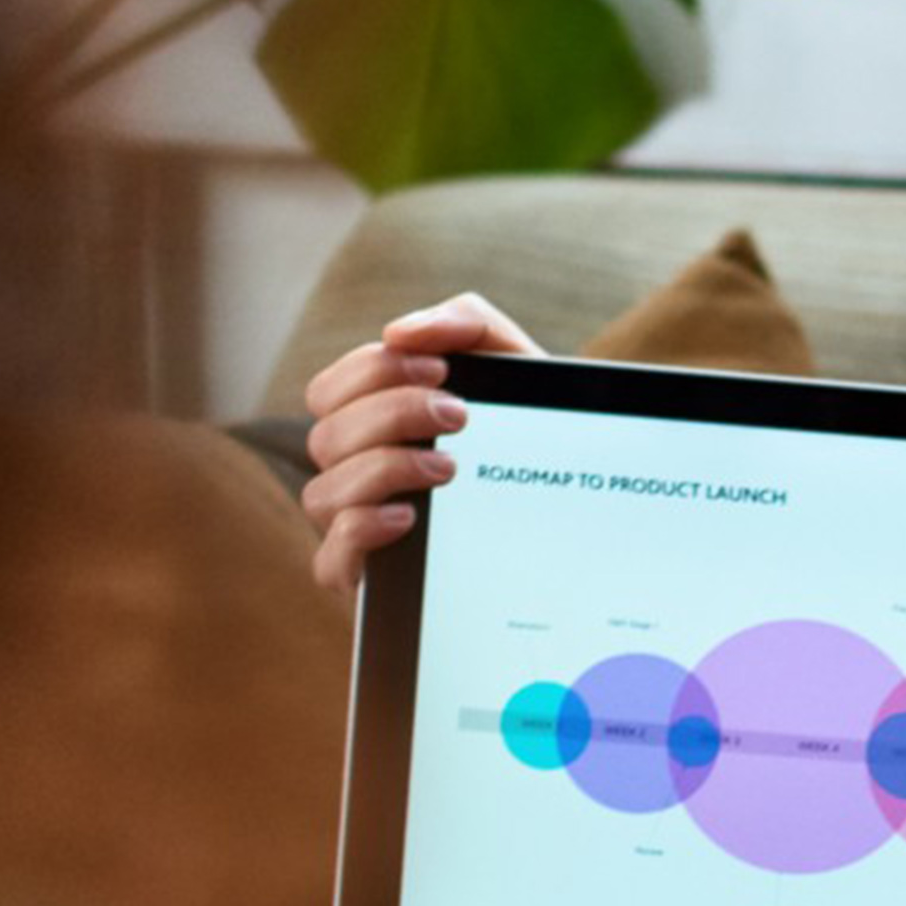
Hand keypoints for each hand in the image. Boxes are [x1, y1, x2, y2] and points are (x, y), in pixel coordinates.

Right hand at [296, 292, 542, 591]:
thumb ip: (469, 325)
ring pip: (322, 492)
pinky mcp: (371, 579)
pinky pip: (330, 559)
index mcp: (375, 423)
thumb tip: (400, 331)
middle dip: (391, 414)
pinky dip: (361, 530)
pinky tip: (410, 517)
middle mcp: (357, 472)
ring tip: (449, 468)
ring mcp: (357, 528)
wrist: (583, 510)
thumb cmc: (533, 435)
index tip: (441, 370)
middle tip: (459, 415)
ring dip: (384, 468)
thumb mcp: (515, 371)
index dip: (373, 372)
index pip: (330, 390)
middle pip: (326, 435)